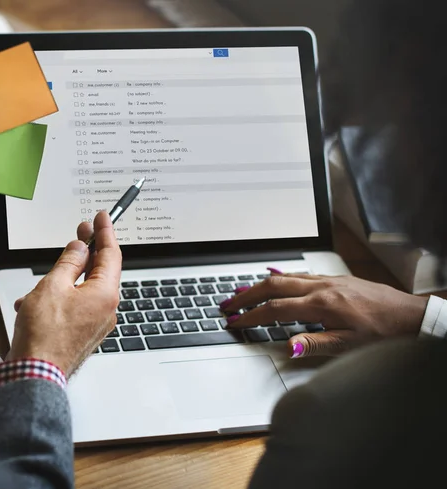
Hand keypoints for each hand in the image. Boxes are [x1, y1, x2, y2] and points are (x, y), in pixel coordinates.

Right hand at [7, 211, 121, 375]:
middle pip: (100, 271)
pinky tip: (35, 303)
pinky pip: (75, 306)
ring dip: (63, 280)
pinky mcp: (84, 332)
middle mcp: (106, 309)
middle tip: (81, 231)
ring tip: (41, 282)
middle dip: (86, 251)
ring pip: (83, 289)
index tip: (102, 217)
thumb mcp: (53, 285)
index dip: (105, 232)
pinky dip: (58, 299)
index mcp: (105, 294)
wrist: (35, 374)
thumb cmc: (44, 335)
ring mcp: (96, 323)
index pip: (111, 254)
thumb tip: (79, 248)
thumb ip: (68, 262)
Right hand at [221, 273, 428, 357]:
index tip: (234, 321)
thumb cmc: (383, 332)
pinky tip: (274, 278)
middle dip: (246, 294)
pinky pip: (299, 274)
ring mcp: (327, 280)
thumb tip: (287, 345)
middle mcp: (321, 287)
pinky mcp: (334, 279)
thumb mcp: (349, 346)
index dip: (251, 316)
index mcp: (322, 305)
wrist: (410, 316)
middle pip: (272, 285)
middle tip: (227, 303)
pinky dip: (280, 277)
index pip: (275, 309)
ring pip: (285, 276)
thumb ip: (314, 344)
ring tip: (241, 292)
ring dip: (259, 284)